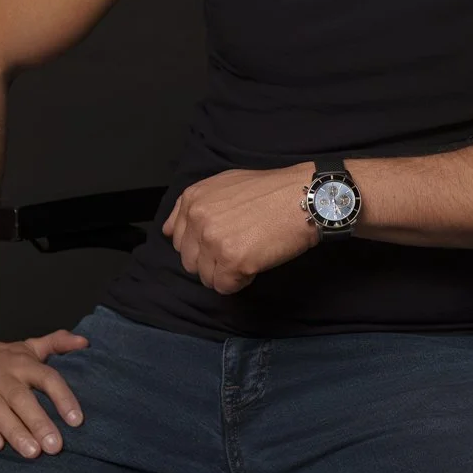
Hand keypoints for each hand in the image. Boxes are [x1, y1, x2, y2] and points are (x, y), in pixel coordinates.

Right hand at [0, 330, 89, 457]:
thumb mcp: (26, 347)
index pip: (48, 378)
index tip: (77, 421)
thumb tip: (85, 342)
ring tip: (32, 453)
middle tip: (55, 446)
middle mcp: (3, 374)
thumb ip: (56, 343)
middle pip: (23, 398)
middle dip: (40, 422)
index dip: (63, 398)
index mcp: (23, 363)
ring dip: (15, 431)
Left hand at [162, 162, 315, 292]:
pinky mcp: (233, 261)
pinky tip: (257, 261)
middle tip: (240, 247)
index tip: (224, 240)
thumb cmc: (271, 191)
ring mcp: (213, 241)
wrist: (304, 197)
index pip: (178, 240)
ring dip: (227, 273)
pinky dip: (241, 281)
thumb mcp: (225, 184)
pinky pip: (225, 287)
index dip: (203, 245)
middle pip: (190, 262)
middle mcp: (198, 219)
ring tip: (250, 253)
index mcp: (193, 199)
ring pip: (207, 278)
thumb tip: (168, 232)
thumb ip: (194, 205)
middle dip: (213, 261)